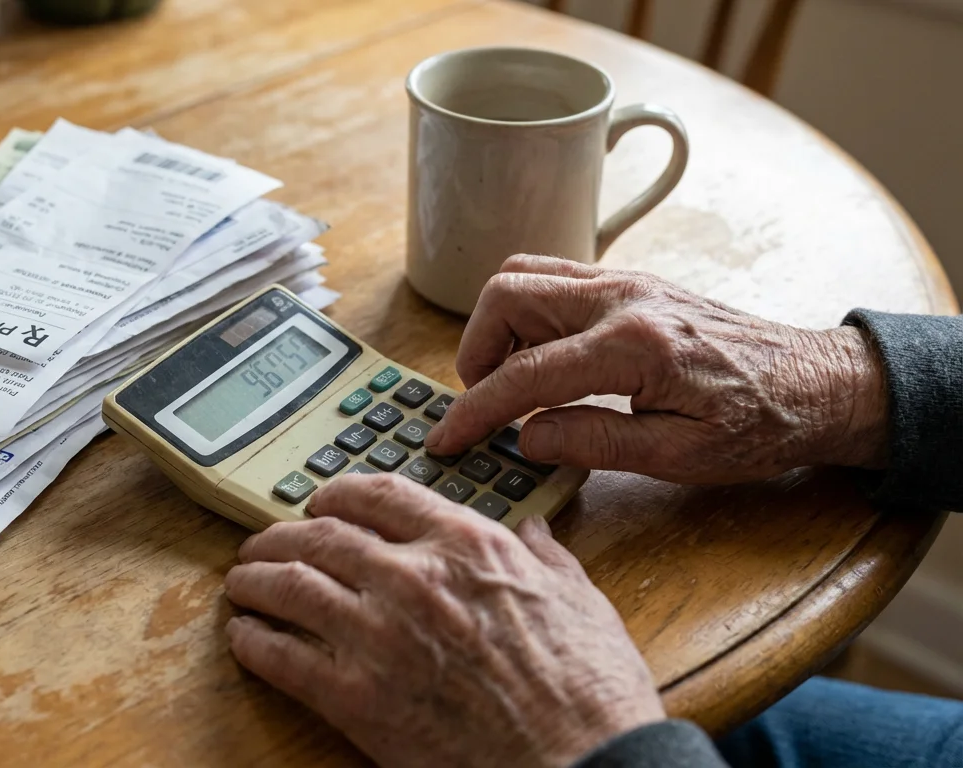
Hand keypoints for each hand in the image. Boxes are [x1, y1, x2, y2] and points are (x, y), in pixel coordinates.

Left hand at [224, 474, 663, 767]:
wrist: (583, 765)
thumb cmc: (588, 691)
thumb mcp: (579, 597)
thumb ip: (543, 553)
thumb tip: (532, 528)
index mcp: (468, 546)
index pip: (380, 495)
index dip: (338, 493)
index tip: (321, 501)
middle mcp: (414, 577)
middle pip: (321, 535)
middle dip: (281, 535)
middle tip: (264, 542)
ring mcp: (379, 635)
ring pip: (289, 586)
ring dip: (255, 580)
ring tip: (242, 583)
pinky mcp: (356, 698)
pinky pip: (281, 658)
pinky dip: (253, 643)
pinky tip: (246, 638)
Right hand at [425, 255, 888, 483]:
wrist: (817, 383)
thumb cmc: (759, 423)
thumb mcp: (679, 455)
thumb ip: (594, 443)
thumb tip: (526, 437)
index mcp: (634, 345)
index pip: (525, 373)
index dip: (474, 411)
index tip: (445, 439)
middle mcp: (621, 297)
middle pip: (507, 293)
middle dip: (476, 350)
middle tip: (486, 402)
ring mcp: (624, 282)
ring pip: (523, 274)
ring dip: (498, 326)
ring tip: (511, 381)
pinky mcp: (629, 283)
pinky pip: (552, 278)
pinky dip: (526, 314)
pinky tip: (542, 358)